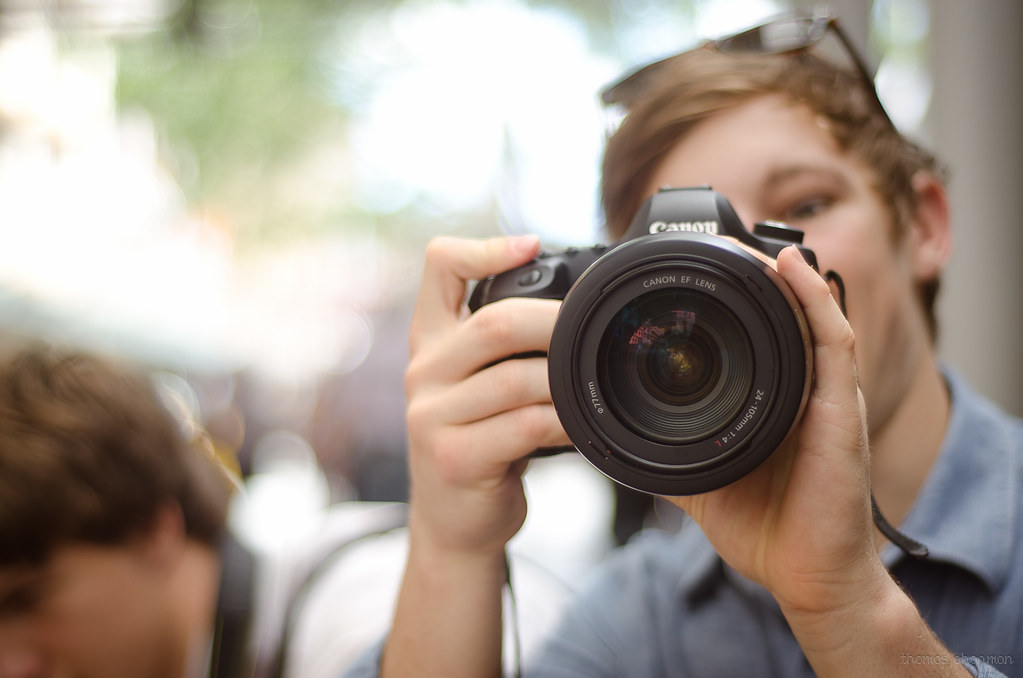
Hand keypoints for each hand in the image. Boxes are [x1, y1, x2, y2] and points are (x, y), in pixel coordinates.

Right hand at [404, 235, 570, 555]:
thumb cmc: (480, 442)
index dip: (485, 247)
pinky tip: (580, 427)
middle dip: (555, 324)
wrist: (454, 521)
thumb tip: (575, 305)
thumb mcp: (476, 384)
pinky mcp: (454, 457)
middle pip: (494, 323)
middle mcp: (422, 371)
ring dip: (567, 382)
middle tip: (599, 333)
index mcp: (429, 340)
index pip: (438, 266)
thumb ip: (501, 346)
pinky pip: (524, 426)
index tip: (531, 246)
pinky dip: (563, 423)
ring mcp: (431, 416)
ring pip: (515, 378)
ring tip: (595, 386)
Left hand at [666, 245, 882, 615]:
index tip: (688, 277)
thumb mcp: (701, 478)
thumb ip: (667, 450)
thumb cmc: (765, 527)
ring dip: (781, 277)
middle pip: (783, 317)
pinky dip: (813, 300)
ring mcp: (824, 396)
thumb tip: (614, 436)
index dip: (729, 302)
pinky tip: (789, 269)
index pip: (753, 336)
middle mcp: (802, 390)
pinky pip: (834, 341)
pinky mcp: (842, 409)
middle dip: (755, 280)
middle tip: (716, 246)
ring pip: (810, 315)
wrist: (808, 576)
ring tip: (750, 246)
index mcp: (772, 401)